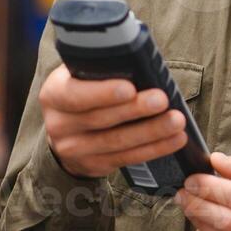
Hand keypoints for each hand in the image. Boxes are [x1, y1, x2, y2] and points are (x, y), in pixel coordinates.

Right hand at [40, 65, 186, 178]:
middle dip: (135, 109)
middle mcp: (59, 124)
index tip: (130, 88)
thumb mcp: (82, 76)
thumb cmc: (85, 92)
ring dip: (152, 131)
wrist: (68, 131)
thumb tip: (141, 66)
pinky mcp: (94, 165)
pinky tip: (175, 139)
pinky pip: (128, 157)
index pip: (75, 95)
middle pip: (101, 118)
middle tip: (162, 100)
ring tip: (176, 120)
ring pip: (117, 141)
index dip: (103, 93)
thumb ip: (102, 71)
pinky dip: (155, 148)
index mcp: (54, 94)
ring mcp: (74, 149)